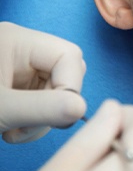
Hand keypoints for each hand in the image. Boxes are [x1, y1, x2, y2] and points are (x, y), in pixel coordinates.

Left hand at [0, 22, 85, 142]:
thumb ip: (42, 108)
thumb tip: (82, 109)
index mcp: (18, 40)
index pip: (68, 55)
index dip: (71, 86)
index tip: (61, 116)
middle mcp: (23, 48)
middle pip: (66, 70)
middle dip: (56, 101)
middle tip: (33, 124)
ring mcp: (20, 65)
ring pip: (56, 88)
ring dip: (44, 115)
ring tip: (14, 130)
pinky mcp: (16, 82)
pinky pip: (43, 98)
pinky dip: (34, 118)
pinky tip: (12, 127)